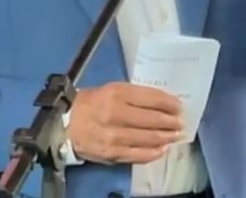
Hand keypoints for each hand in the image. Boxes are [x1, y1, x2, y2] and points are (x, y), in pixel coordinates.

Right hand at [66, 82, 182, 164]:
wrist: (65, 124)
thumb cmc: (90, 103)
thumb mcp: (110, 89)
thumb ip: (133, 96)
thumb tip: (160, 103)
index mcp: (116, 93)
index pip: (150, 98)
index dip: (168, 103)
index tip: (178, 106)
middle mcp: (116, 113)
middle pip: (152, 119)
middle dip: (171, 121)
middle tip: (180, 122)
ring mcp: (115, 136)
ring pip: (148, 138)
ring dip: (166, 137)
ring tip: (175, 135)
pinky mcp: (112, 153)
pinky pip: (139, 155)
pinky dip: (153, 153)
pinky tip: (162, 149)